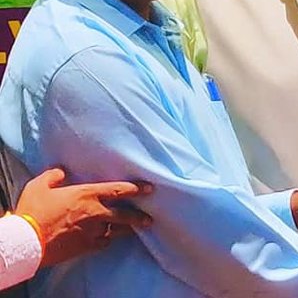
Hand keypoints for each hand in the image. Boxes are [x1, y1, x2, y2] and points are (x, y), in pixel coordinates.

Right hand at [16, 168, 152, 266]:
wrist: (26, 241)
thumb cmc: (33, 211)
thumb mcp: (40, 186)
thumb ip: (54, 175)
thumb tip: (61, 172)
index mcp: (87, 194)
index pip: (119, 189)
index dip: (136, 188)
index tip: (150, 188)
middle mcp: (95, 212)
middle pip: (125, 214)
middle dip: (139, 215)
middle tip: (150, 217)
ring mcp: (92, 231)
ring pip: (117, 230)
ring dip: (126, 229)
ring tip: (135, 229)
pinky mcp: (86, 246)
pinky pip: (104, 243)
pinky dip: (107, 240)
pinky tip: (108, 239)